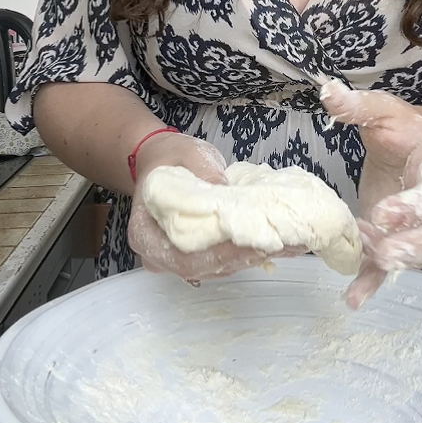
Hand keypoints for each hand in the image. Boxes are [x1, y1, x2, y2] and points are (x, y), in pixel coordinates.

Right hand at [128, 133, 273, 280]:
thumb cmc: (169, 157)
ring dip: (245, 259)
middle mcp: (156, 254)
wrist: (159, 160)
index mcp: (144, 233)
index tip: (249, 245)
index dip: (217, 256)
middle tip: (272, 246)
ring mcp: (174, 259)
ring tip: (276, 245)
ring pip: (212, 268)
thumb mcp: (186, 153)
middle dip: (238, 259)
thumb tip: (224, 188)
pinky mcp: (193, 255)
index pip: (181, 257)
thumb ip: (203, 169)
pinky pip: (217, 262)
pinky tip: (268, 244)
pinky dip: (243, 254)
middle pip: (199, 267)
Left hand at [321, 81, 421, 309]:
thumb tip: (326, 90)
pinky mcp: (400, 241)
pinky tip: (352, 298)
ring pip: (420, 257)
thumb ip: (357, 105)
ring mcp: (421, 228)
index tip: (382, 214)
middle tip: (377, 249)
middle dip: (409, 247)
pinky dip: (374, 284)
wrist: (418, 146)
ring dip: (393, 264)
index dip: (412, 207)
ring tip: (363, 265)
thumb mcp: (382, 110)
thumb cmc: (402, 128)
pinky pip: (393, 269)